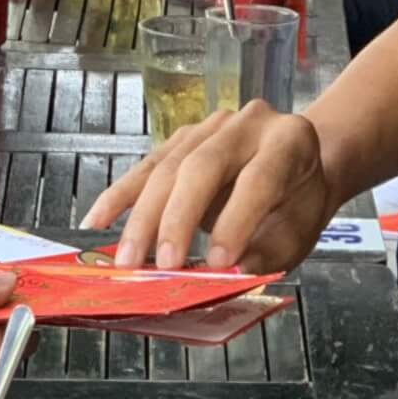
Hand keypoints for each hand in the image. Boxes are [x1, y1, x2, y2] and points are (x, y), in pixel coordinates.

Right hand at [81, 101, 334, 272]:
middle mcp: (247, 124)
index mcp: (289, 141)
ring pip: (168, 166)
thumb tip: (225, 275)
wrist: (298, 166)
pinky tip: (98, 220)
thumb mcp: (299, 232)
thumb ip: (266, 252)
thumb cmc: (298, 203)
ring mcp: (210, 126)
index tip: (217, 262)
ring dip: (143, 217)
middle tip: (162, 264)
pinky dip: (121, 196)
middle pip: (203, 166)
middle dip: (178, 218)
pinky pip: (146, 166)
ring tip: (128, 259)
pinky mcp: (181, 137)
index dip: (236, 220)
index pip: (259, 178)